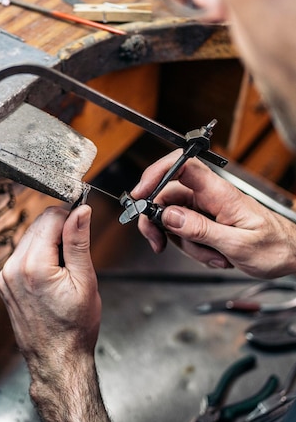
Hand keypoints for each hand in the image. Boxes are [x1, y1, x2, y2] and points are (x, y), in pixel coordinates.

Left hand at [0, 205, 100, 374]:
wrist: (57, 359)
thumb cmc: (74, 327)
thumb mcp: (85, 280)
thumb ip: (79, 241)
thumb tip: (81, 211)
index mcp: (33, 265)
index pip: (50, 217)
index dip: (71, 216)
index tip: (84, 223)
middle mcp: (13, 268)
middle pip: (39, 224)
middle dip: (61, 230)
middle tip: (78, 253)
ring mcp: (5, 276)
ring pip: (31, 237)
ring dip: (50, 243)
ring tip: (66, 269)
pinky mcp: (5, 282)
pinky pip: (24, 254)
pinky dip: (41, 255)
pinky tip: (53, 275)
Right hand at [131, 150, 295, 278]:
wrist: (292, 256)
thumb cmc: (275, 247)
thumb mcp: (237, 244)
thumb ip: (200, 229)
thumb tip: (169, 216)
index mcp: (219, 193)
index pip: (182, 166)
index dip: (157, 173)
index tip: (141, 193)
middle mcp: (210, 196)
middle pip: (168, 196)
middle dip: (158, 221)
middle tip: (157, 241)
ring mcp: (207, 209)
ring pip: (174, 218)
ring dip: (183, 242)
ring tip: (210, 255)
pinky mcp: (207, 221)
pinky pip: (185, 230)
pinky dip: (191, 247)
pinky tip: (212, 255)